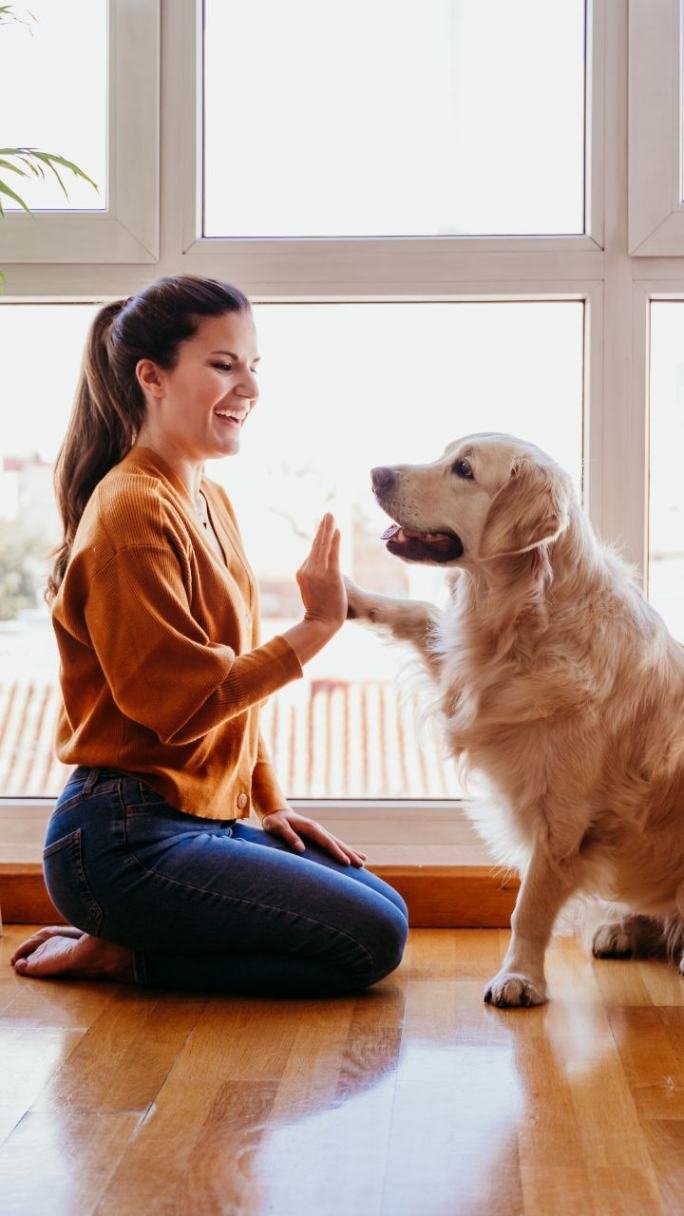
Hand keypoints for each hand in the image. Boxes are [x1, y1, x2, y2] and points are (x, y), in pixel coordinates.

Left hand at [261, 807, 366, 867]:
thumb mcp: (277, 827)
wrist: (276, 813)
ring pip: (338, 843)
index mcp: (311, 828)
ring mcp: (320, 832)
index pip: (327, 842)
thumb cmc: (275, 822)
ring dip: (350, 852)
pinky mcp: (318, 836)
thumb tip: (301, 849)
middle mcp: (319, 829)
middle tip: (361, 864)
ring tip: (363, 862)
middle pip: (337, 843)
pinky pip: (333, 844)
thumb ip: (289, 836)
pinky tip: (351, 856)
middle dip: (349, 853)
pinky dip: (344, 850)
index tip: (347, 862)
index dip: (337, 852)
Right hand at [295, 513, 346, 630]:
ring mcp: (318, 572)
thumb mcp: (313, 591)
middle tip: (328, 514)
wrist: (321, 624)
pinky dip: (334, 541)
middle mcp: (307, 569)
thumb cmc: (320, 610)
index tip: (326, 528)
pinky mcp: (330, 576)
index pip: (313, 553)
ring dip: (328, 529)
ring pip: (323, 546)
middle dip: (322, 528)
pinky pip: (332, 554)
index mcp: (302, 572)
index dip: (321, 540)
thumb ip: (316, 577)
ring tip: (331, 516)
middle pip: (316, 544)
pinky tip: (337, 531)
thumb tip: (325, 571)